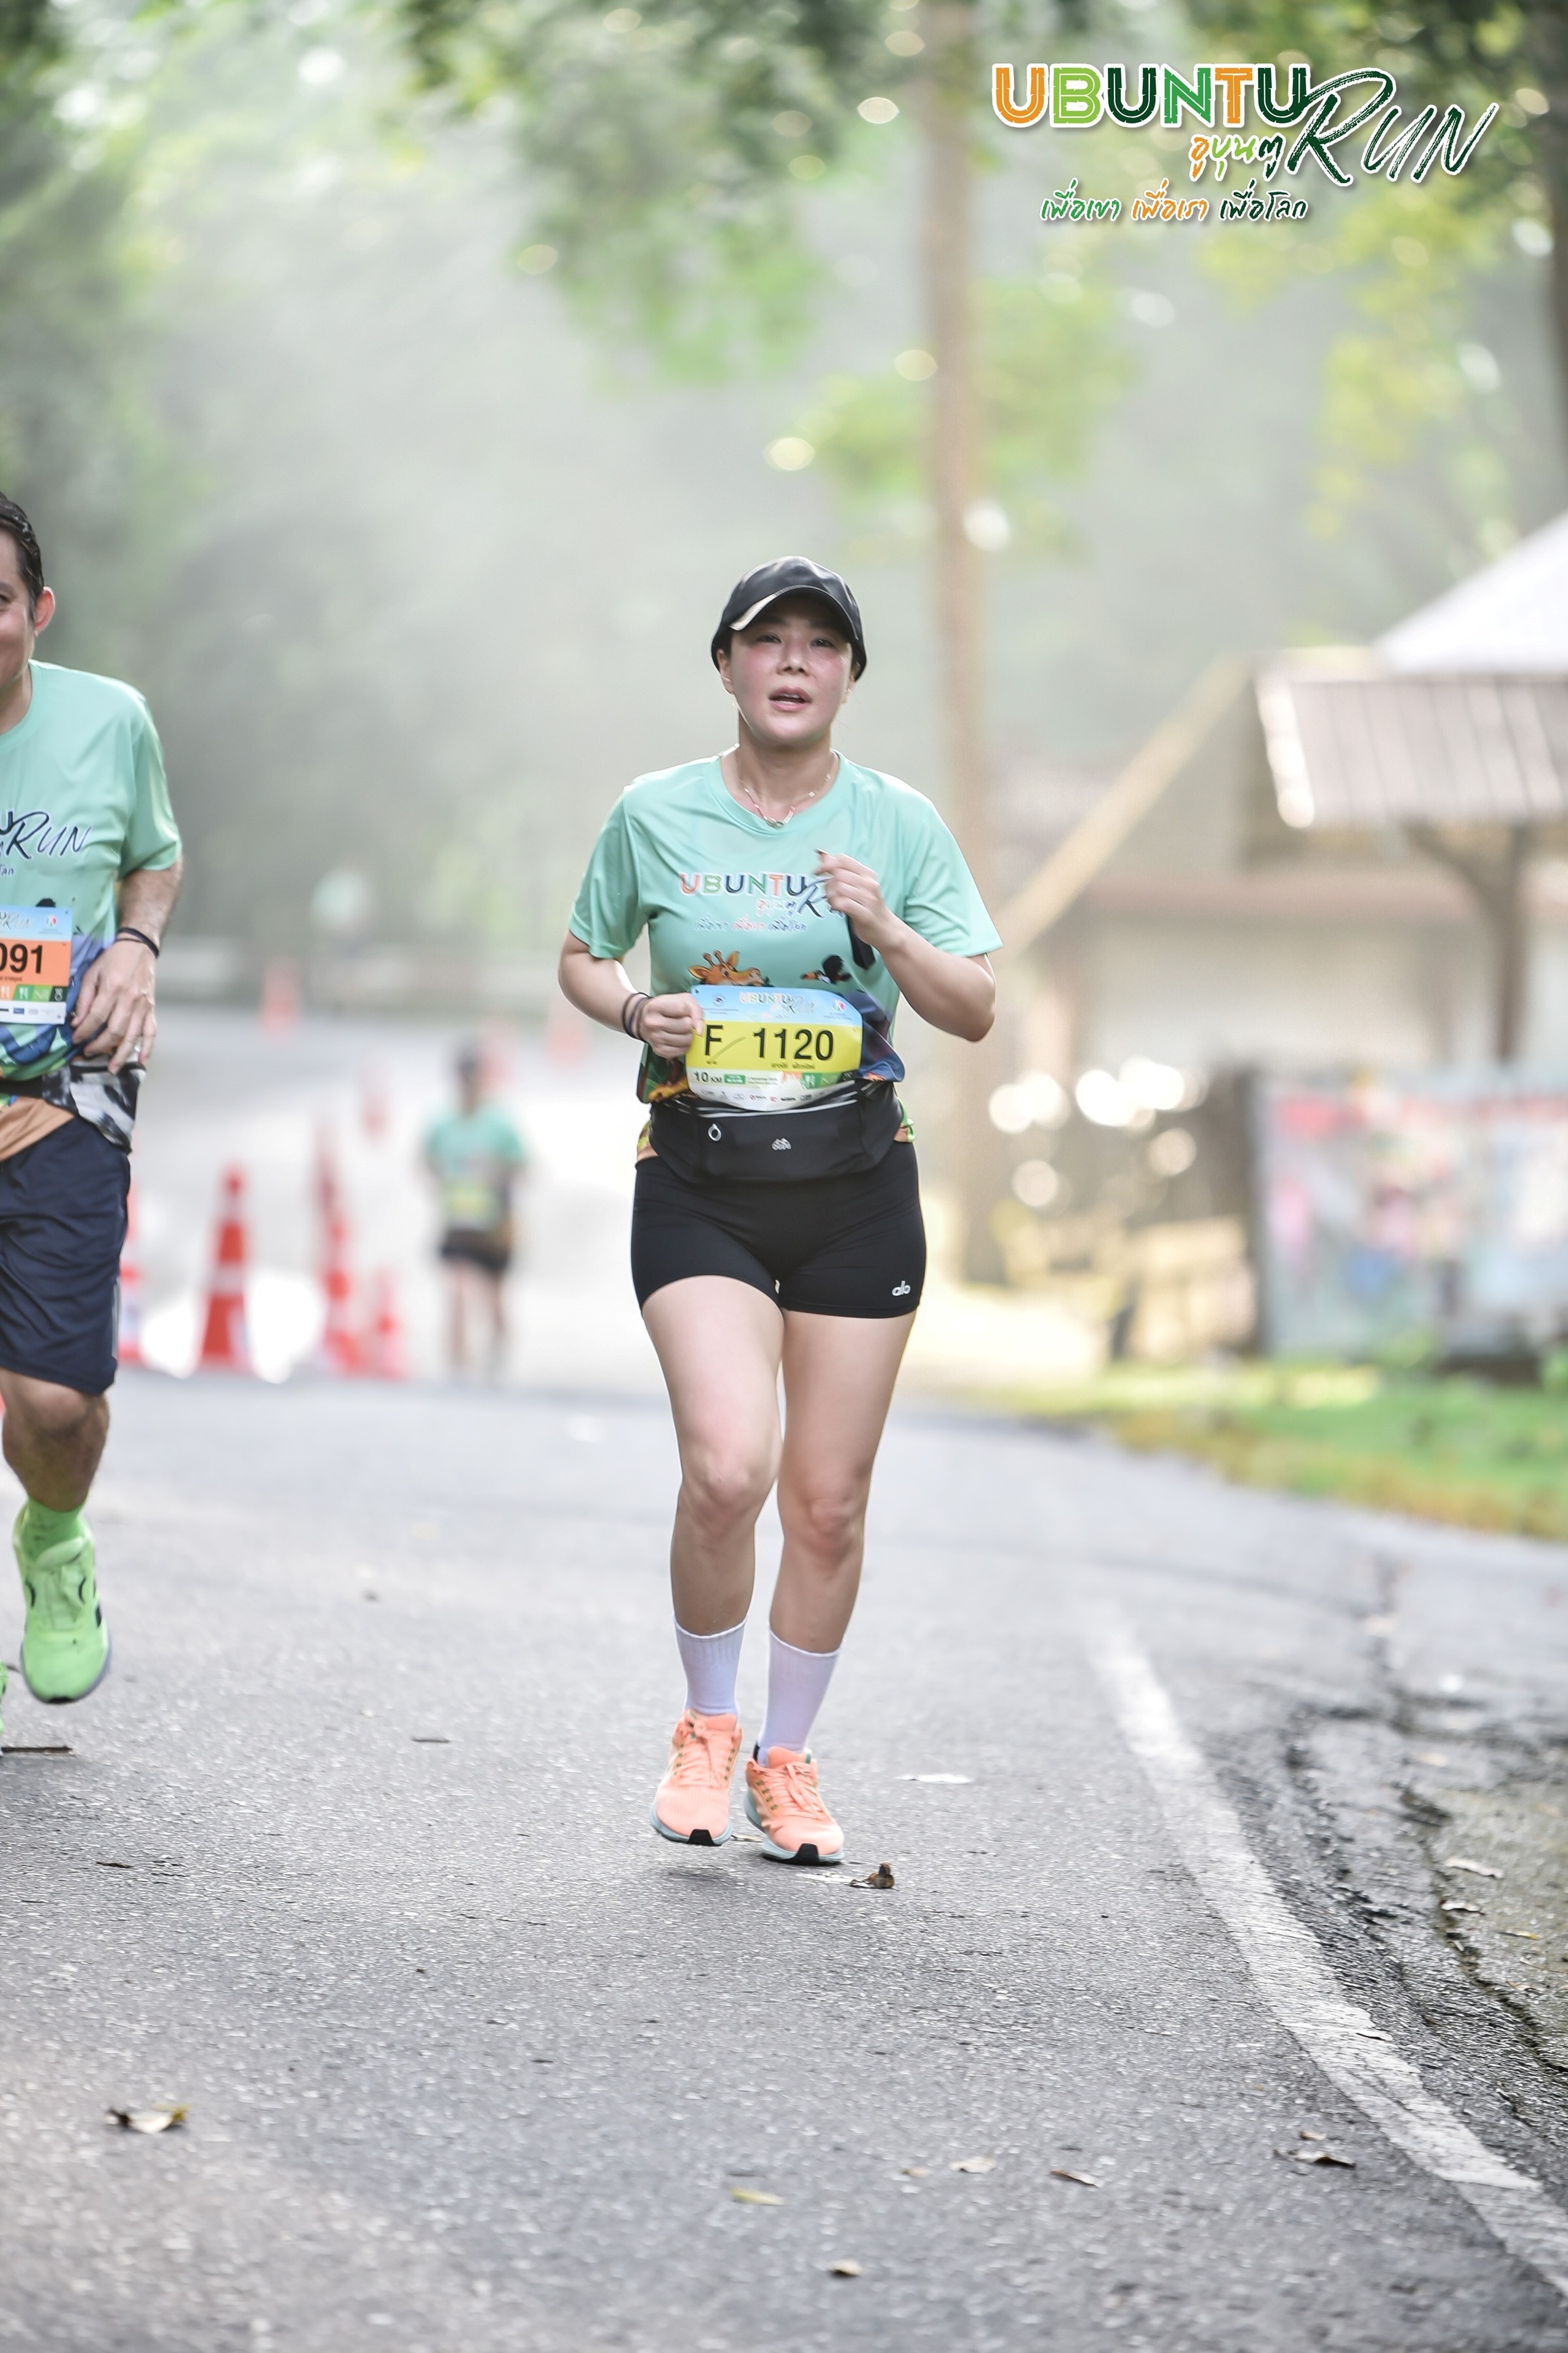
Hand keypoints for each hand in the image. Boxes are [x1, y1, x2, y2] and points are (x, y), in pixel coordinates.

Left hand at [71, 940, 156, 1072]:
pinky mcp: (151, 1009)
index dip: (85, 1031)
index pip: (97, 1017)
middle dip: (99, 1045)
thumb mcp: (92, 973)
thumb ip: (85, 998)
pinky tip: (142, 1061)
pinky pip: (152, 1032)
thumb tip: (77, 1022)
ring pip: (132, 1036)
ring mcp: (143, 1006)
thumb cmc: (113, 959)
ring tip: (112, 1068)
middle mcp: (130, 1000)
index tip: (76, 1039)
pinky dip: (148, 1047)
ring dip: (121, 1054)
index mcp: (113, 988)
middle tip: (87, 1053)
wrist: (139, 949)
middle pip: (114, 1030)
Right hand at [637, 992, 700, 1055]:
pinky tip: (677, 1038)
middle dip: (688, 1023)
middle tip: (681, 1021)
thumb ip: (695, 1010)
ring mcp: (655, 1038)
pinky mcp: (660, 1050)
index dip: (687, 1009)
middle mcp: (653, 1023)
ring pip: (686, 1039)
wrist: (645, 1019)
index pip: (682, 1008)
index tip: (681, 1010)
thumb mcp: (681, 1000)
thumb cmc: (665, 1008)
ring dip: (688, 1035)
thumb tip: (699, 1030)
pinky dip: (684, 1044)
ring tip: (679, 1030)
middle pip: (686, 1025)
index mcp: (655, 1007)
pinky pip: (683, 1050)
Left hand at [814, 851, 901, 953]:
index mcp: (868, 874)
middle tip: (827, 893)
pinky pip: (843, 903)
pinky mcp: (865, 914)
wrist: (886, 930)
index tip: (818, 872)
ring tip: (832, 901)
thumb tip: (822, 855)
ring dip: (829, 895)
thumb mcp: (858, 886)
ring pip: (839, 888)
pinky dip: (834, 904)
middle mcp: (869, 884)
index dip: (826, 864)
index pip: (843, 860)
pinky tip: (836, 908)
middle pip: (838, 874)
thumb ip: (841, 871)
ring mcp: (869, 899)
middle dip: (827, 883)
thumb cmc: (868, 907)